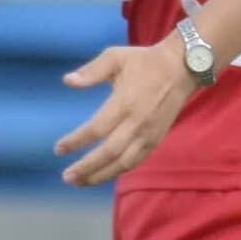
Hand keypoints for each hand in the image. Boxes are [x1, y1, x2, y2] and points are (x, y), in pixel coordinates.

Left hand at [56, 37, 193, 186]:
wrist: (181, 68)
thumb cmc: (144, 61)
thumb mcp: (115, 57)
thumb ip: (91, 71)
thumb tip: (67, 81)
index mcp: (124, 102)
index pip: (96, 129)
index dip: (76, 141)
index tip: (59, 149)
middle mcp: (137, 123)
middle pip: (108, 152)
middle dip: (86, 167)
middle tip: (67, 177)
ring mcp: (149, 133)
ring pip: (123, 162)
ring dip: (101, 175)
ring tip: (80, 182)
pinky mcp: (156, 139)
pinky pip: (136, 161)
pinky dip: (118, 170)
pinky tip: (103, 174)